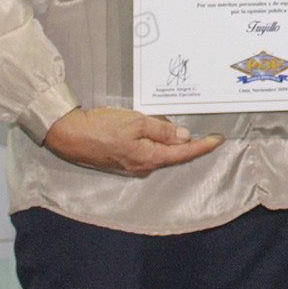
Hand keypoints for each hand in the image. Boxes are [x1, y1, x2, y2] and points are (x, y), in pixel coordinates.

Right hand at [42, 107, 222, 176]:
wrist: (70, 135)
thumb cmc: (101, 127)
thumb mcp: (136, 122)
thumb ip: (161, 130)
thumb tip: (184, 137)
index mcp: (148, 158)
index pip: (183, 154)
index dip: (202, 147)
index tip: (217, 140)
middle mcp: (142, 166)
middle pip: (173, 155)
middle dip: (189, 145)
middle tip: (207, 135)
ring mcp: (132, 166)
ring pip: (160, 154)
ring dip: (171, 143)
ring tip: (182, 130)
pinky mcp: (123, 162)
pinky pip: (147, 153)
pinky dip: (156, 144)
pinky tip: (157, 133)